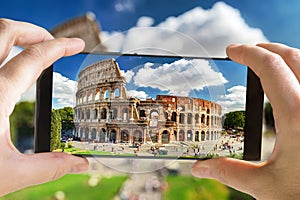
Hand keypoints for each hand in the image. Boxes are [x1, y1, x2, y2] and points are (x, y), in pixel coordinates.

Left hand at [0, 19, 87, 195]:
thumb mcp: (11, 174)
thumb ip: (50, 166)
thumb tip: (80, 164)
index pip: (33, 58)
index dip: (59, 47)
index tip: (76, 44)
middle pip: (5, 33)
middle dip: (34, 31)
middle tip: (53, 41)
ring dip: (13, 36)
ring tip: (33, 47)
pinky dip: (0, 52)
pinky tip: (8, 67)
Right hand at [192, 43, 299, 198]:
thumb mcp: (265, 186)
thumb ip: (229, 172)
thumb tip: (200, 168)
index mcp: (297, 117)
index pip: (270, 68)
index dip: (248, 53)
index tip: (232, 50)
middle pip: (294, 56)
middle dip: (268, 49)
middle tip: (249, 52)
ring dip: (288, 58)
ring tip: (270, 64)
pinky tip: (292, 86)